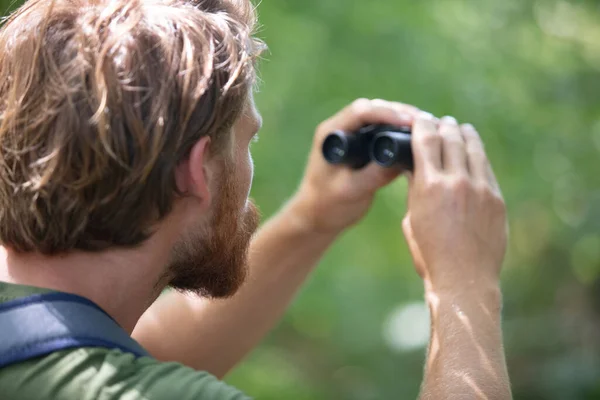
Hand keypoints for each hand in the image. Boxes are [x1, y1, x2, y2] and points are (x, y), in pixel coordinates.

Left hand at [291, 98, 420, 233]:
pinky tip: (421, 139)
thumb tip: (405, 158)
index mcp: (331, 134)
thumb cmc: (328, 206)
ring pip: (381, 118)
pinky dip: (401, 133)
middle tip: (427, 121)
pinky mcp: (362, 146)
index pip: (361, 112)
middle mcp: (341, 129)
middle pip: (374, 109)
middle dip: (401, 113)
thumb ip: (375, 174)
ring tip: (430, 127)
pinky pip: (383, 132)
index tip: (411, 123)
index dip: (388, 113)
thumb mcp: (352, 191)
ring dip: (404, 120)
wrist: (318, 218)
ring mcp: (352, 136)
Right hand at [402, 115, 507, 291]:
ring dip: (464, 135)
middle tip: (440, 122)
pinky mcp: (497, 199)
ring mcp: (481, 189)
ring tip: (460, 129)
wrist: (464, 279)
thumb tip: (416, 169)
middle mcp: (457, 181)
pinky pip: (487, 168)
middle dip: (443, 126)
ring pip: (474, 148)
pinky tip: (474, 154)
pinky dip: (478, 156)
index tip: (419, 120)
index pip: (426, 140)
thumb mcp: (412, 220)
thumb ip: (415, 190)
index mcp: (429, 186)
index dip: (422, 124)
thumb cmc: (429, 254)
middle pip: (451, 138)